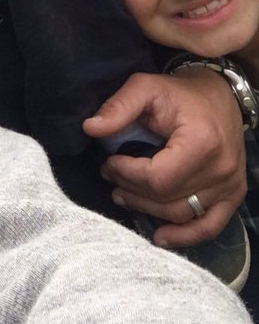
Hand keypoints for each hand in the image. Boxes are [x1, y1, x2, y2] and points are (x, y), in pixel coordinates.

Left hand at [82, 68, 245, 245]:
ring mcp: (230, 186)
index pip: (157, 178)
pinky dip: (185, 236)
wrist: (219, 96)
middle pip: (167, 199)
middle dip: (132, 190)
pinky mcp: (233, 196)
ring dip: (147, 210)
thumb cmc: (179, 93)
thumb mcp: (146, 87)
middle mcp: (220, 170)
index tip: (109, 162)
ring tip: (123, 196)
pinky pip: (210, 226)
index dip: (126, 174)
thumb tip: (90, 128)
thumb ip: (119, 106)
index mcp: (202, 143)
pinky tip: (160, 236)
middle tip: (110, 177)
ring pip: (181, 214)